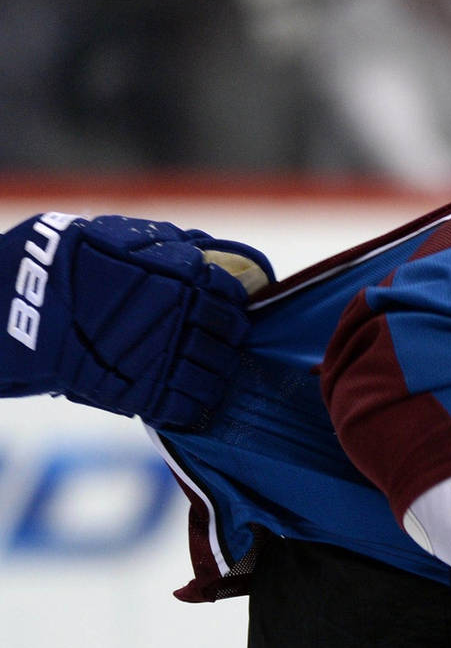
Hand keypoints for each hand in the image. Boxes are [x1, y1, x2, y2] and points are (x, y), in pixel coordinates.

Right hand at [0, 213, 272, 429]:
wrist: (20, 299)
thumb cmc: (73, 260)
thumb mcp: (124, 238)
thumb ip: (172, 244)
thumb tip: (208, 250)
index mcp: (185, 278)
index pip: (233, 296)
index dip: (232, 305)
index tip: (226, 311)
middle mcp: (182, 317)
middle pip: (231, 338)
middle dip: (228, 341)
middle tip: (218, 345)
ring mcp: (162, 357)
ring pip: (214, 376)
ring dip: (216, 377)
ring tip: (208, 375)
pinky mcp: (141, 392)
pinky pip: (185, 408)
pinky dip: (191, 408)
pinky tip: (189, 401)